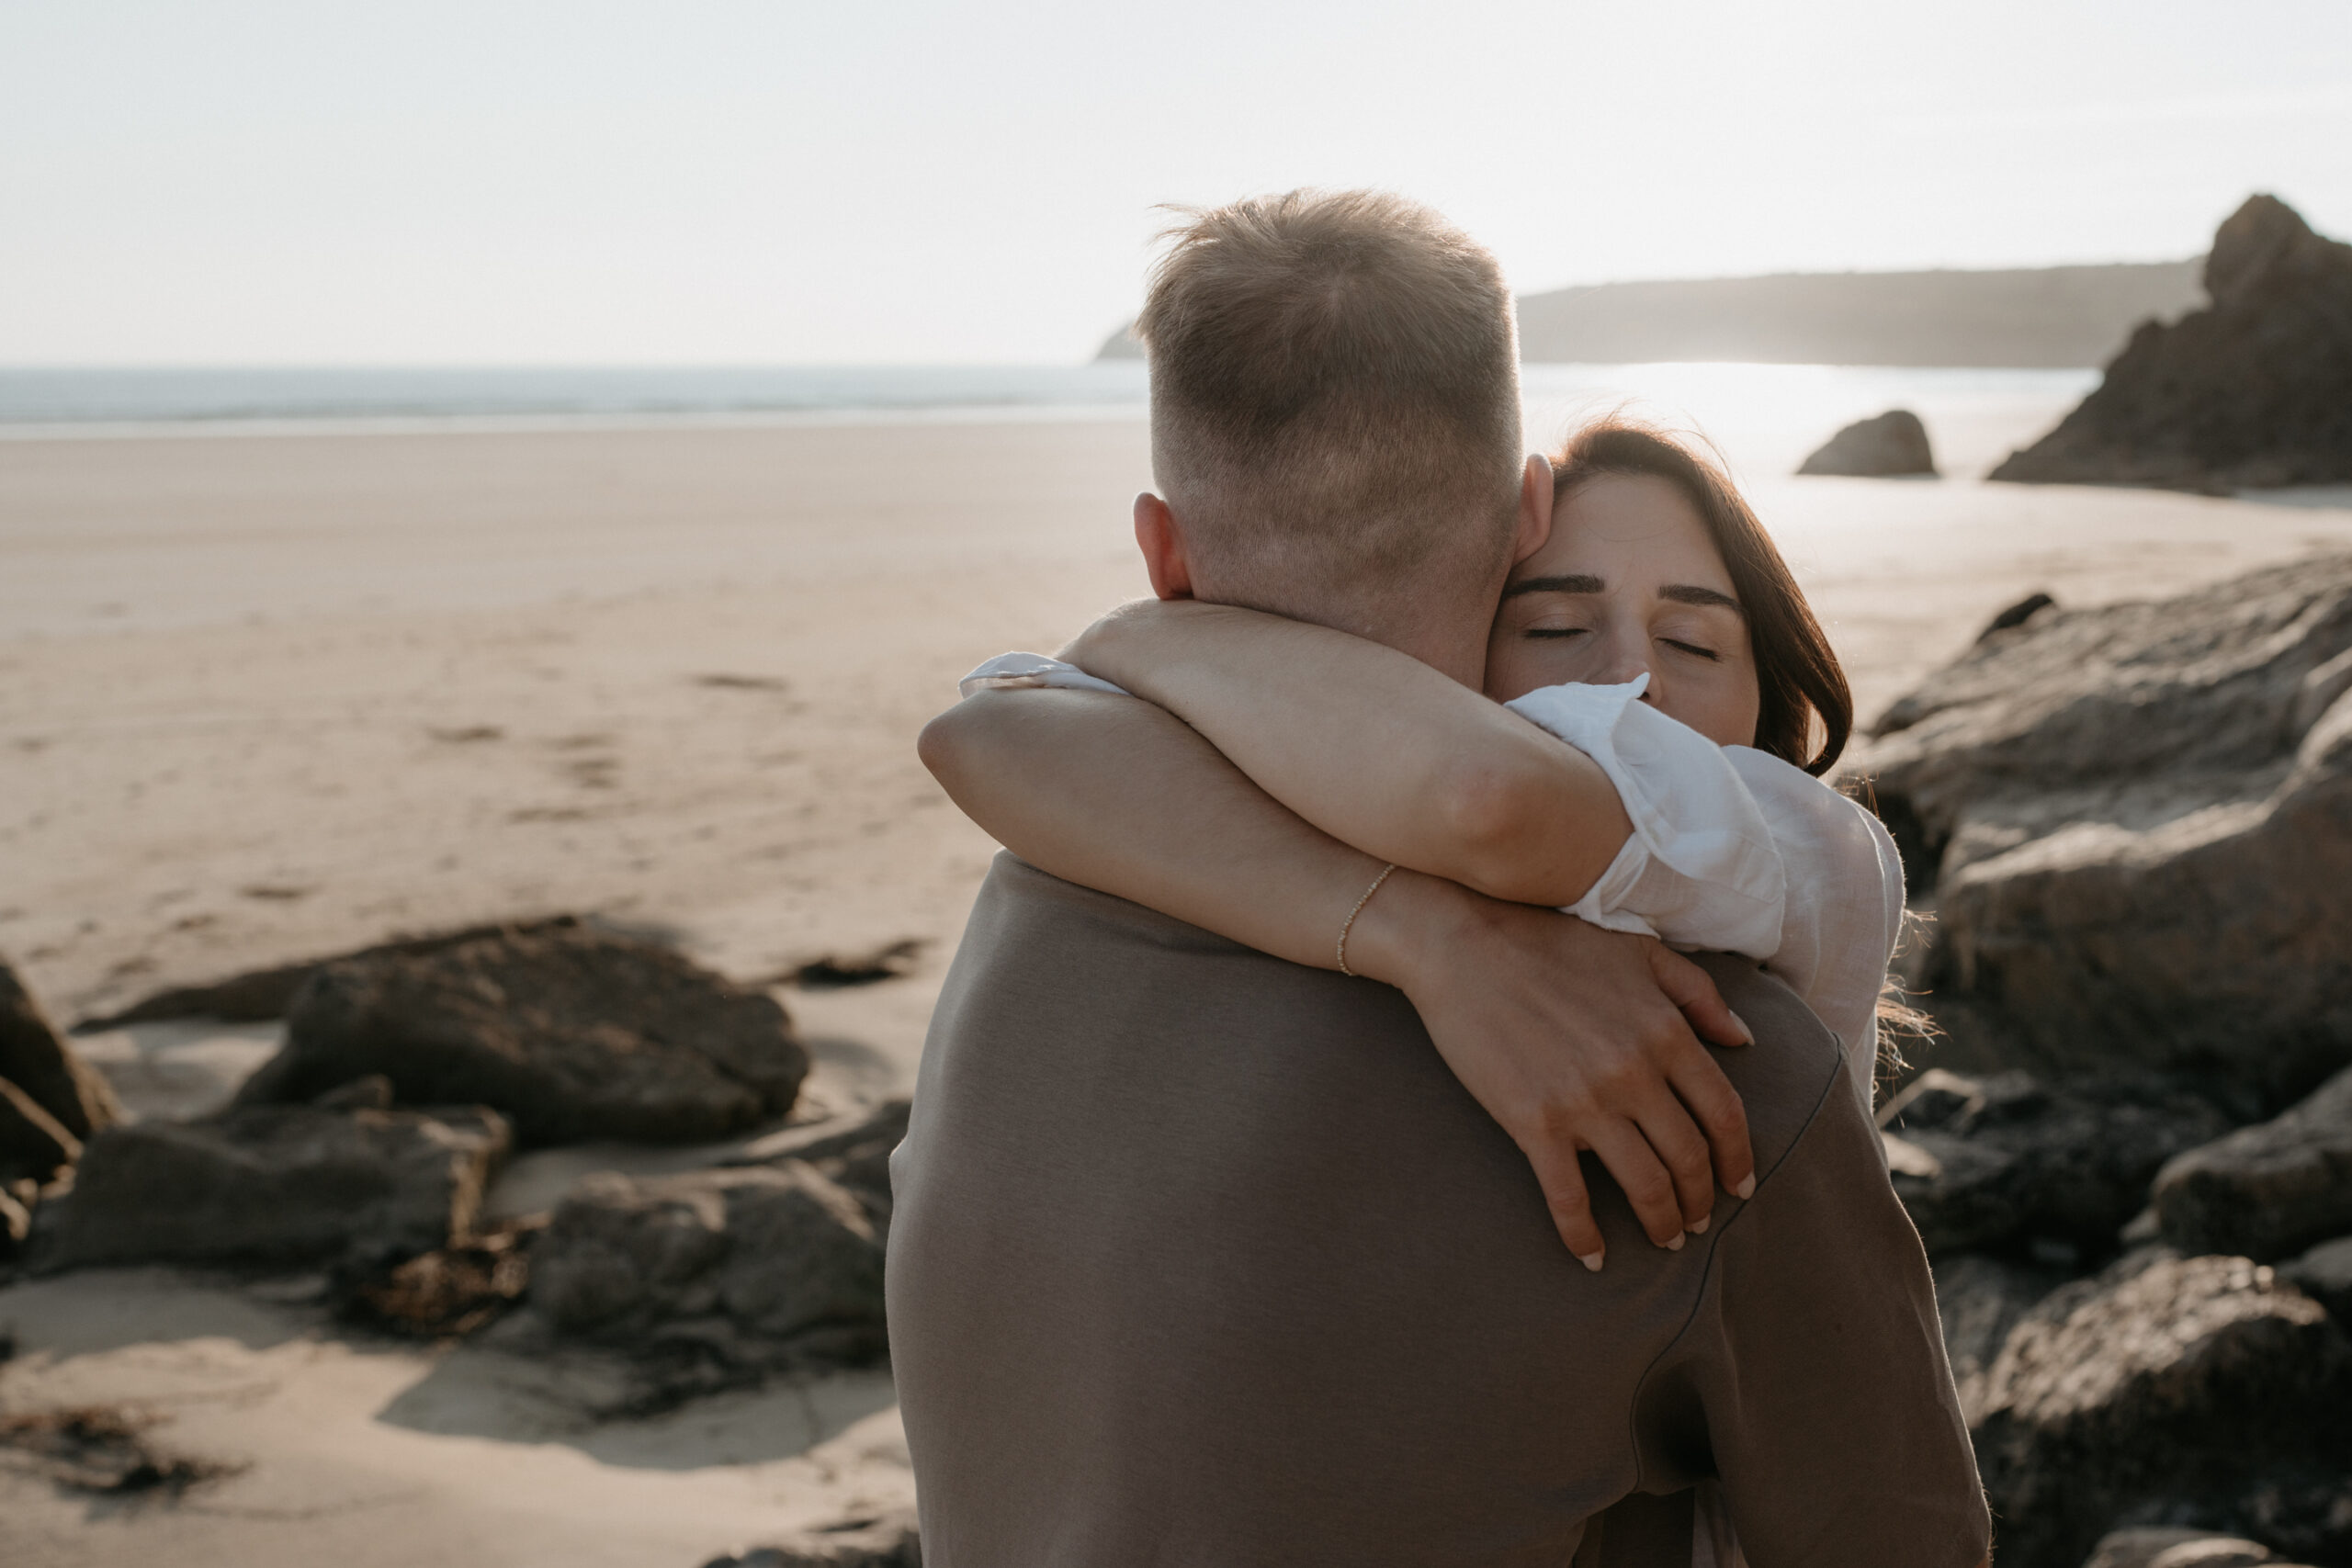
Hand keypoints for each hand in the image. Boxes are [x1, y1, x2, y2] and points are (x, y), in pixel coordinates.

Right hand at [1348, 872, 1755, 1268]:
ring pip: (1644, 1184)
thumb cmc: (1550, 944)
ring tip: (1664, 1238)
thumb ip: (1699, 994)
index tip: (1741, 1187)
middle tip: (1697, 1221)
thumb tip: (1743, 1040)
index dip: (1738, 1159)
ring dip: (1661, 1222)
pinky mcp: (1534, 1122)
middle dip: (1701, 1200)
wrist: (1462, 946)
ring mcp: (1585, 1101)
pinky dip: (1585, 1237)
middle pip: (1689, 1159)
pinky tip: (1594, 1257)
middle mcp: (1635, 1072)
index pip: (1724, 1113)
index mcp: (1665, 1031)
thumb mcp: (1639, 952)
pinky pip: (1569, 1197)